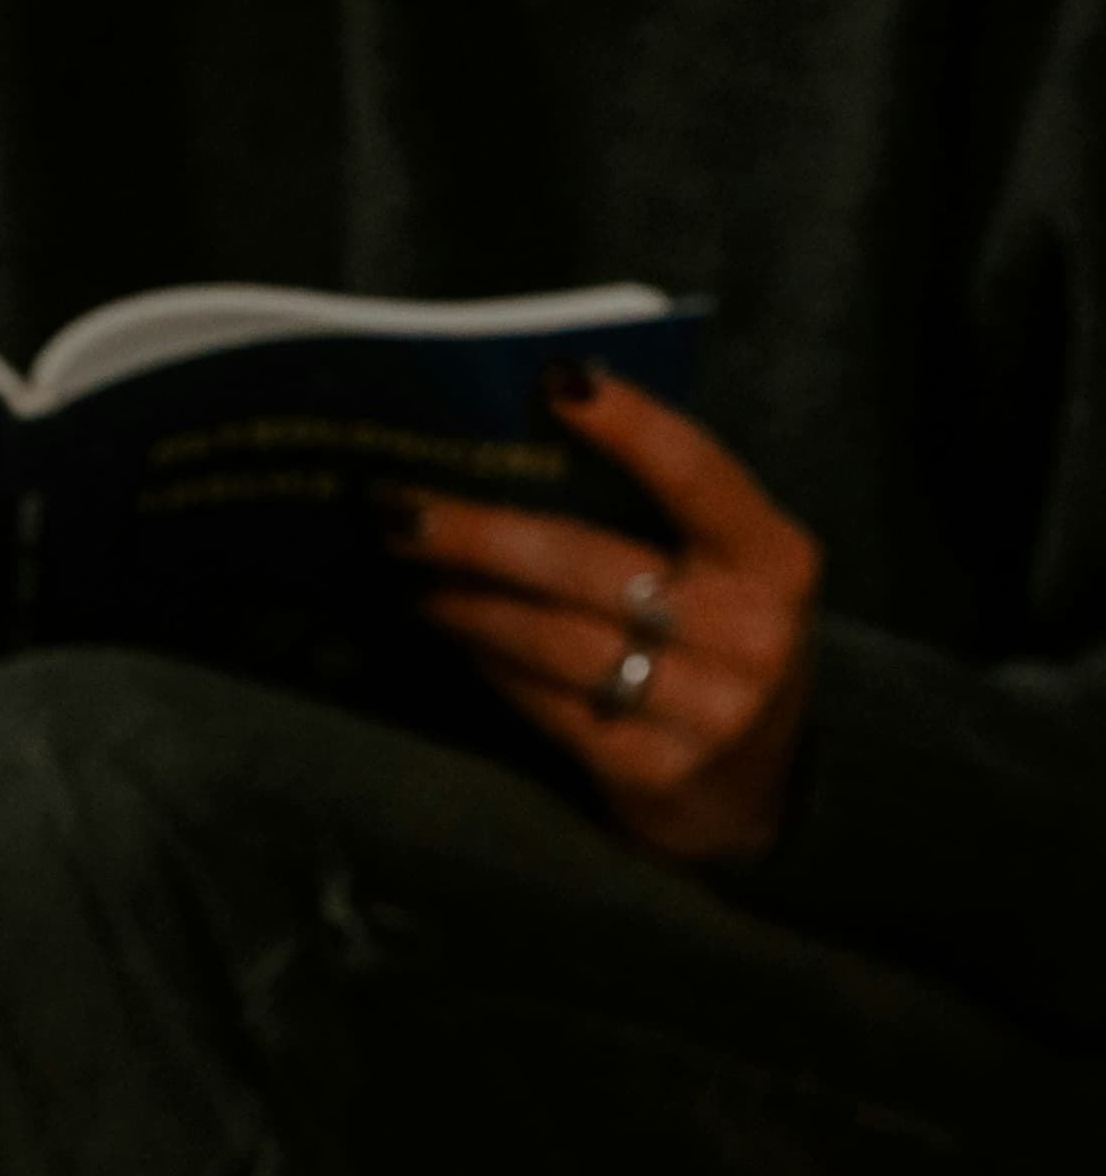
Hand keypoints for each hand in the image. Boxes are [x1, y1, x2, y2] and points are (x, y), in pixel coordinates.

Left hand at [392, 365, 819, 862]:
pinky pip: (542, 700)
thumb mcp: (724, 580)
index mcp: (776, 560)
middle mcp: (751, 631)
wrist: (751, 795)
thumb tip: (522, 452)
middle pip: (587, 564)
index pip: (698, 475)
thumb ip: (657, 522)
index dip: (631, 425)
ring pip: (551, 638)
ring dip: (465, 602)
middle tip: (399, 508)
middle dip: (480, 533)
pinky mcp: (650, 768)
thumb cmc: (719, 653)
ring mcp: (706, 707)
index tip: (556, 381)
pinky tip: (451, 635)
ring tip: (410, 575)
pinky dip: (487, 662)